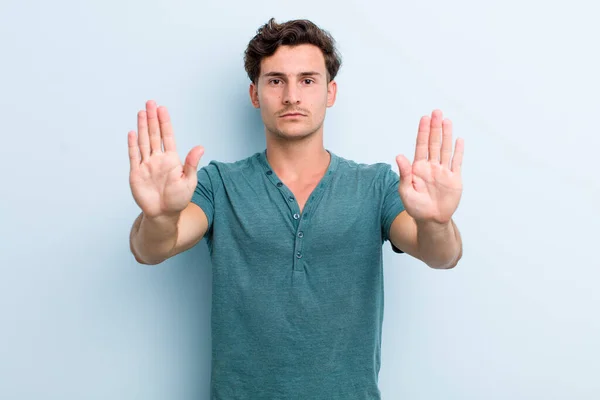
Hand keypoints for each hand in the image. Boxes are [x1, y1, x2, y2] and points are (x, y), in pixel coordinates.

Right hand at [128, 100, 203, 218]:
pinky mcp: (136, 173)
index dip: (164, 122)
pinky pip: (134, 156)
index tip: (162, 109)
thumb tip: (201, 147)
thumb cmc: (178, 199)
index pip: (167, 136)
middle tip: (150, 103)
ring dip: (142, 127)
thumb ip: (191, 164)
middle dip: (152, 119)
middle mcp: (158, 159)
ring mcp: (146, 165)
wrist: (163, 214)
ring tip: (141, 112)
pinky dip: (132, 144)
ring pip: (143, 141)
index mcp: (171, 159)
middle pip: (154, 134)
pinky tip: (132, 132)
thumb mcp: (189, 181)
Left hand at [395, 109, 463, 224]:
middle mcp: (431, 166)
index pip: (421, 146)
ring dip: (446, 135)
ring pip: (445, 149)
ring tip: (447, 120)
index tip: (424, 118)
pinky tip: (458, 139)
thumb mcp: (405, 191)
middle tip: (436, 112)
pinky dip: (458, 151)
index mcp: (418, 168)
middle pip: (434, 143)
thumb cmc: (415, 207)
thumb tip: (399, 156)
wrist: (431, 220)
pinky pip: (457, 162)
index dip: (423, 132)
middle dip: (435, 127)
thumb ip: (404, 173)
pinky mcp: (454, 179)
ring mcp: (443, 171)